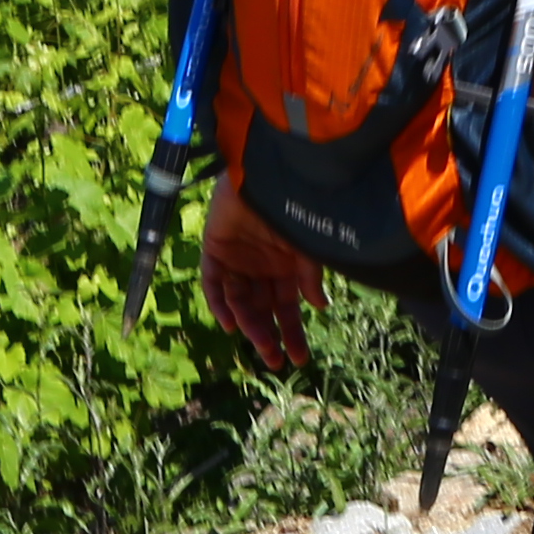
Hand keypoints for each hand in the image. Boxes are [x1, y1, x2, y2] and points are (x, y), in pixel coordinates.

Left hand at [202, 178, 325, 373]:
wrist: (270, 174)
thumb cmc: (295, 207)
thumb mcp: (309, 247)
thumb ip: (310, 277)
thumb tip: (320, 307)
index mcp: (285, 268)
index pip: (287, 308)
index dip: (292, 333)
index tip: (299, 359)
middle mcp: (260, 268)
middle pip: (262, 309)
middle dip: (268, 334)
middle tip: (274, 359)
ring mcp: (237, 259)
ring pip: (239, 300)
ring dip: (247, 323)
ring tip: (259, 342)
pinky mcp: (214, 248)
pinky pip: (213, 282)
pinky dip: (219, 303)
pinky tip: (230, 322)